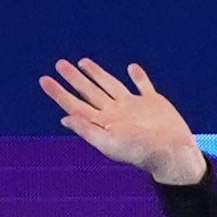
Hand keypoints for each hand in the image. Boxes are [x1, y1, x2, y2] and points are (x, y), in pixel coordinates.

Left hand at [42, 57, 206, 183]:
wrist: (172, 153)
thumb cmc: (141, 152)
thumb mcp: (110, 143)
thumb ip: (88, 130)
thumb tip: (65, 118)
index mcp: (102, 123)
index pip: (75, 105)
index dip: (59, 93)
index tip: (44, 79)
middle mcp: (115, 113)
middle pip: (89, 91)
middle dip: (74, 78)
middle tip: (59, 64)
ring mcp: (134, 106)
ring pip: (110, 85)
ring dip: (97, 74)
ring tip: (82, 62)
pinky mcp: (153, 102)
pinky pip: (143, 85)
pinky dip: (138, 77)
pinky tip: (131, 68)